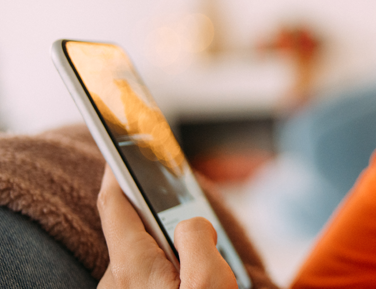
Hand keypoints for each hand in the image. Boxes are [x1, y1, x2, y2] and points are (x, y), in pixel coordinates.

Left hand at [97, 167, 237, 287]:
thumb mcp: (211, 281)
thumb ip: (198, 238)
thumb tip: (194, 223)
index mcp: (132, 266)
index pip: (114, 205)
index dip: (117, 173)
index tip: (121, 149)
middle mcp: (118, 280)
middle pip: (133, 228)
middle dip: (158, 215)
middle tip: (185, 210)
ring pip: (142, 253)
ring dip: (167, 246)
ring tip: (198, 261)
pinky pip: (146, 273)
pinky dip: (165, 265)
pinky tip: (189, 278)